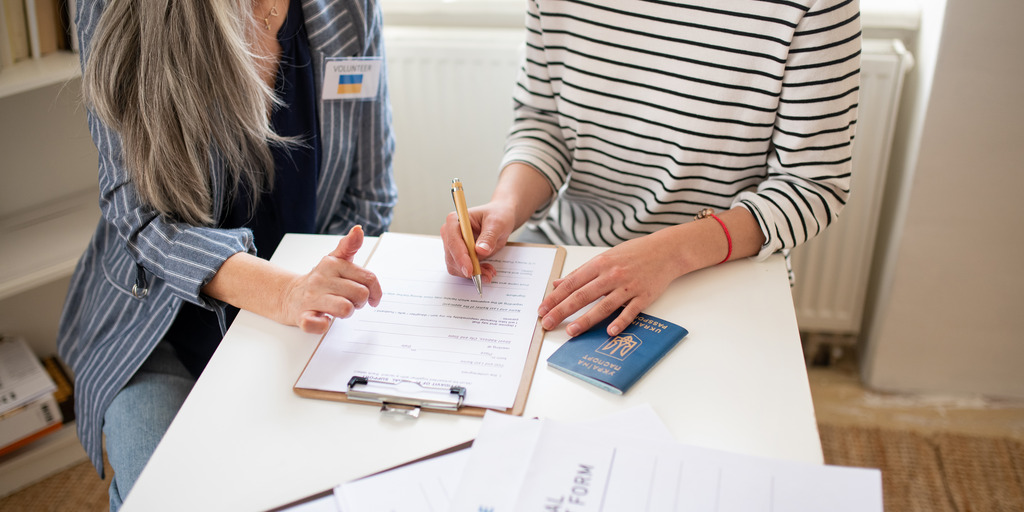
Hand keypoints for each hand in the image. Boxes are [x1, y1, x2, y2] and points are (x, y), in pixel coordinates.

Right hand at [282, 226, 382, 333]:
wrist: (289, 295)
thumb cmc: (320, 280)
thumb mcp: (335, 260)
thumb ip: (349, 246)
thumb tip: (358, 229)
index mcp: (332, 264)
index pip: (368, 278)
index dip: (376, 291)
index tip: (373, 298)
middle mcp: (321, 279)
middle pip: (360, 294)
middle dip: (359, 302)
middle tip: (350, 301)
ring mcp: (311, 297)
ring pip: (345, 308)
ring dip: (346, 313)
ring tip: (338, 309)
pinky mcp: (303, 316)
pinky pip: (318, 324)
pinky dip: (324, 325)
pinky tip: (323, 318)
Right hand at [440, 201, 514, 282]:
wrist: (501, 219)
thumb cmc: (498, 216)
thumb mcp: (497, 223)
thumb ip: (489, 236)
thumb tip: (481, 250)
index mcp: (455, 220)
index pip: (453, 241)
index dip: (460, 257)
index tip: (470, 270)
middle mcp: (450, 233)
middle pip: (451, 257)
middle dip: (468, 268)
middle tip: (486, 274)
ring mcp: (454, 246)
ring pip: (456, 266)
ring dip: (473, 273)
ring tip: (489, 271)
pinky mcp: (460, 255)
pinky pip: (463, 270)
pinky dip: (475, 273)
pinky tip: (486, 270)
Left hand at [538, 233, 681, 337]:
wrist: (665, 251)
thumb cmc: (633, 254)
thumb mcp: (604, 257)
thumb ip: (581, 272)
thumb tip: (558, 283)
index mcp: (599, 264)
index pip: (571, 283)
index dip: (555, 297)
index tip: (542, 309)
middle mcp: (611, 275)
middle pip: (582, 296)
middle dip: (562, 311)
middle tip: (547, 323)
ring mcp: (628, 287)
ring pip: (603, 306)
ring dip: (586, 320)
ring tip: (571, 331)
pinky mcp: (643, 297)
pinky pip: (630, 312)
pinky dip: (620, 322)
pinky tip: (610, 332)